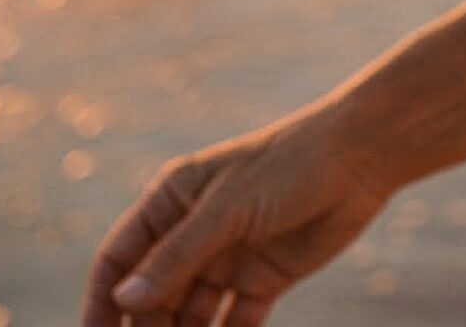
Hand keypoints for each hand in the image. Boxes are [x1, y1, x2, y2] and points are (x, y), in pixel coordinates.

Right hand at [80, 103, 391, 326]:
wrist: (363, 155)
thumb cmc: (290, 163)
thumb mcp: (228, 208)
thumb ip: (178, 255)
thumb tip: (125, 300)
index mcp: (173, 200)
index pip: (120, 258)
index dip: (102, 303)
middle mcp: (194, 232)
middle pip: (151, 297)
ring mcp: (227, 258)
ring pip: (187, 317)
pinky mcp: (262, 279)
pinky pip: (231, 324)